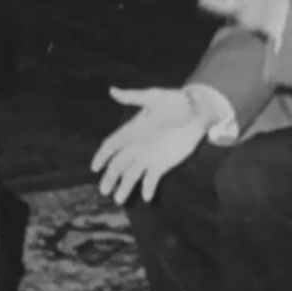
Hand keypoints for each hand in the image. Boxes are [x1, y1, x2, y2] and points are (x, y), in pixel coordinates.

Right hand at [91, 87, 209, 204]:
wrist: (196, 111)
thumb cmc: (174, 102)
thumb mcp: (153, 97)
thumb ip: (133, 97)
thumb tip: (112, 90)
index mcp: (131, 131)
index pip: (111, 146)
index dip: (102, 156)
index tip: (94, 168)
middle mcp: (136, 147)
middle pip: (118, 165)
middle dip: (110, 177)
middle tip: (104, 191)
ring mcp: (149, 157)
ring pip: (132, 175)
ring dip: (125, 187)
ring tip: (119, 200)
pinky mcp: (162, 165)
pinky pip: (152, 179)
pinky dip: (148, 189)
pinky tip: (146, 198)